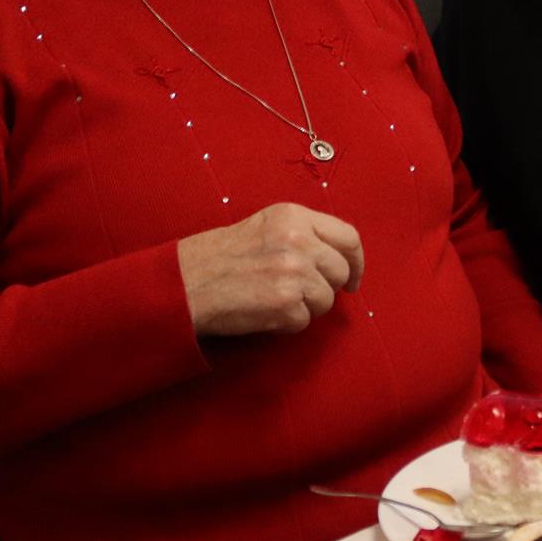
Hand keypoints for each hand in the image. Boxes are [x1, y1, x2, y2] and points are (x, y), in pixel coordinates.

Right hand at [178, 203, 364, 337]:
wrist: (185, 282)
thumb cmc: (221, 256)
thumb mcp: (266, 226)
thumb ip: (304, 234)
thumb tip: (339, 258)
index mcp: (294, 217)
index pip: (349, 237)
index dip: (356, 262)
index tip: (352, 278)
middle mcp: (297, 241)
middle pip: (340, 272)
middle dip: (327, 288)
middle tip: (301, 293)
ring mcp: (293, 272)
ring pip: (326, 299)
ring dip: (306, 307)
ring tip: (274, 298)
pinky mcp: (285, 303)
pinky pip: (304, 321)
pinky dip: (288, 323)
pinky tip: (264, 311)